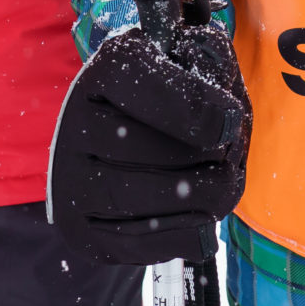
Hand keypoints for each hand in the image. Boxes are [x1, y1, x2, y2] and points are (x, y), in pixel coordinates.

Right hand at [48, 12, 250, 264]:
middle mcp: (75, 125)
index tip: (232, 120)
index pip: (148, 85)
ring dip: (209, 199)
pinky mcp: (84, 233)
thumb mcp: (189, 62)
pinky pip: (147, 245)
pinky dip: (188, 234)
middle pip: (160, 153)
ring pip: (154, 203)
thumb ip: (211, 60)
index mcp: (106, 71)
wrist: (109, 152)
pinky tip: (199, 218)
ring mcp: (72, 184)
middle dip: (214, 160)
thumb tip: (224, 115)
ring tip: (222, 187)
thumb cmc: (165, 99)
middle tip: (230, 158)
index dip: (197, 107)